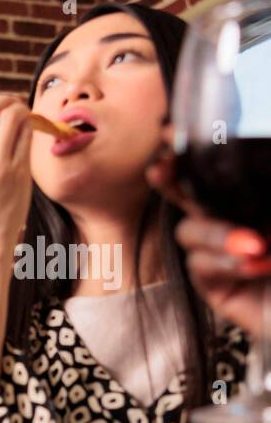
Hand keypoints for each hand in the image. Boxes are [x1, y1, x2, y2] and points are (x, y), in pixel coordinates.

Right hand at [146, 141, 269, 335]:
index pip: (224, 170)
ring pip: (189, 231)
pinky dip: (222, 264)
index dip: (196, 152)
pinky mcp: (216, 288)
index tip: (172, 135)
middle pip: (193, 194)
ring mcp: (226, 255)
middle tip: (162, 168)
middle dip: (174, 179)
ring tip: (254, 246)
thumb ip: (268, 182)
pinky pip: (198, 266)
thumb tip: (257, 149)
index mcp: (262, 199)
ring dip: (217, 235)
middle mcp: (243, 221)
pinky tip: (252, 267)